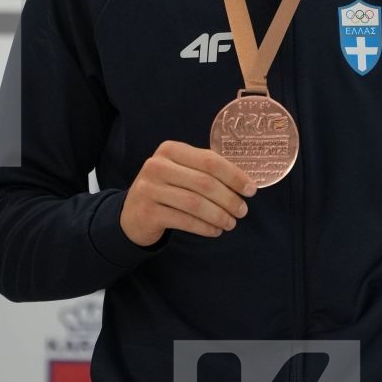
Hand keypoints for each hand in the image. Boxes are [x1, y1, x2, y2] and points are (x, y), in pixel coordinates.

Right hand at [120, 140, 256, 246]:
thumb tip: (244, 183)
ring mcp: (150, 189)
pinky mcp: (148, 212)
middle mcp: (157, 166)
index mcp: (170, 150)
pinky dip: (205, 227)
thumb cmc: (165, 190)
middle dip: (229, 199)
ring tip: (231, 223)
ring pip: (196, 203)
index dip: (234, 175)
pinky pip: (185, 220)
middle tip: (242, 211)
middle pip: (205, 183)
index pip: (210, 161)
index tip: (251, 190)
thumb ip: (205, 171)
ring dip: (219, 215)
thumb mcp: (180, 172)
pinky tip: (215, 231)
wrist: (131, 214)